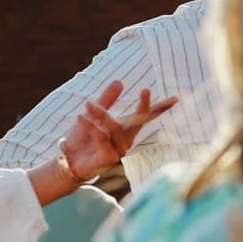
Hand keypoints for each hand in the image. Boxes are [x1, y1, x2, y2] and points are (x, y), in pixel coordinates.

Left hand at [61, 80, 176, 179]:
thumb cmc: (81, 139)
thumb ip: (106, 100)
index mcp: (126, 130)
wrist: (67, 160)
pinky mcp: (109, 159)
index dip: (160, 108)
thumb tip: (119, 81)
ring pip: (116, 127)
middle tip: (146, 91)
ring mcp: (120, 151)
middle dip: (143, 107)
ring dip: (101, 114)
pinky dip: (91, 126)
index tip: (175, 98)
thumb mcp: (93, 115)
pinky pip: (103, 138)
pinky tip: (81, 118)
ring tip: (87, 104)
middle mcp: (127, 140)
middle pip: (139, 122)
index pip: (146, 117)